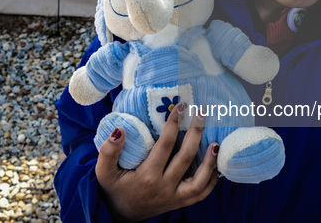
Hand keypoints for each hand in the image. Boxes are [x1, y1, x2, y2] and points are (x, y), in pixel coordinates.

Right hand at [95, 103, 218, 221]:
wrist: (120, 215)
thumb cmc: (114, 188)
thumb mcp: (104, 172)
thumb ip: (108, 152)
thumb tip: (119, 130)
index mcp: (147, 177)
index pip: (165, 146)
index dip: (173, 124)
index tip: (180, 107)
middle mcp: (164, 188)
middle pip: (185, 158)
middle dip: (195, 133)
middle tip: (201, 114)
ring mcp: (174, 198)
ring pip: (199, 181)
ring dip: (210, 161)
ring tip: (216, 143)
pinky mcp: (180, 203)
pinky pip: (201, 194)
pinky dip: (212, 180)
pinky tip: (216, 164)